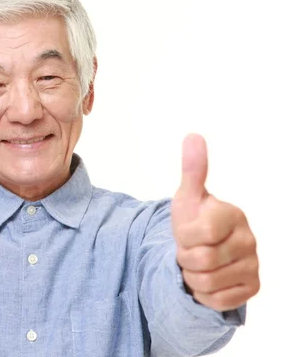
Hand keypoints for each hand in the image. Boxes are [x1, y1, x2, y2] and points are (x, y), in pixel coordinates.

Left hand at [171, 134, 259, 311]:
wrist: (201, 249)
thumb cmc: (194, 220)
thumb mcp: (187, 197)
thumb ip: (192, 170)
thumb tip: (193, 136)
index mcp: (232, 215)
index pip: (200, 233)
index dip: (184, 237)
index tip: (186, 233)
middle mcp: (249, 240)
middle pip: (202, 261)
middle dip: (185, 258)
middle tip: (189, 251)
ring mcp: (253, 265)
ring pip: (206, 283)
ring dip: (191, 277)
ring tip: (197, 264)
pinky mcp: (251, 288)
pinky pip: (217, 300)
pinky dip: (204, 294)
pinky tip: (208, 279)